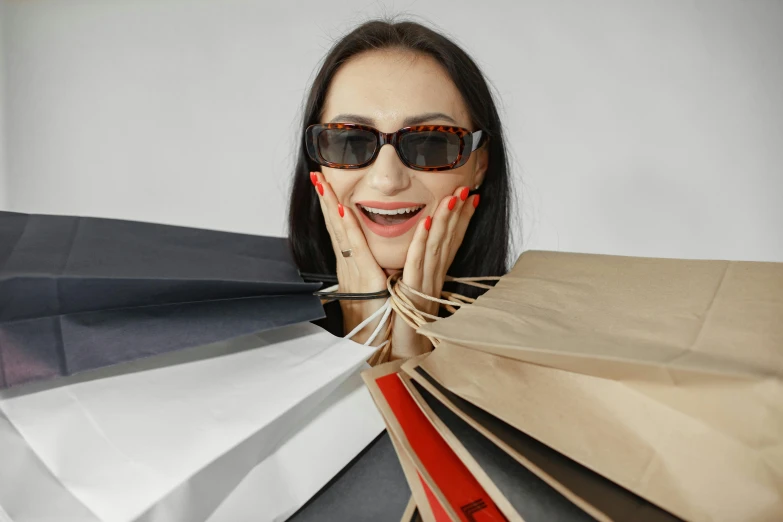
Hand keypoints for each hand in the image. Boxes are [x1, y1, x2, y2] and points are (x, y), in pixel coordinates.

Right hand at [311, 172, 388, 342]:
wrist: (378, 347)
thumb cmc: (380, 319)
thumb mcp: (376, 287)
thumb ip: (372, 269)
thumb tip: (374, 255)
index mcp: (353, 266)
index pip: (340, 229)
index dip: (331, 205)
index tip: (324, 183)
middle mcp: (350, 266)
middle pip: (335, 226)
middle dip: (326, 200)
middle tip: (316, 175)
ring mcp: (355, 271)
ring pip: (342, 232)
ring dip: (333, 206)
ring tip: (325, 183)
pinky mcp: (367, 279)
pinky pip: (358, 249)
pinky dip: (349, 228)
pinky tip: (344, 210)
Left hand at [391, 186, 479, 358]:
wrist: (400, 361)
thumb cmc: (404, 334)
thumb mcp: (412, 300)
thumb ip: (418, 281)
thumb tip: (420, 265)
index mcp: (432, 280)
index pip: (450, 244)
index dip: (461, 221)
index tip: (469, 198)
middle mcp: (432, 280)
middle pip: (448, 241)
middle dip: (458, 213)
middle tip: (466, 188)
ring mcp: (424, 287)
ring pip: (436, 247)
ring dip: (445, 220)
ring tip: (453, 197)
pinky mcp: (411, 294)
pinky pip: (416, 263)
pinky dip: (422, 241)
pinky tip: (427, 221)